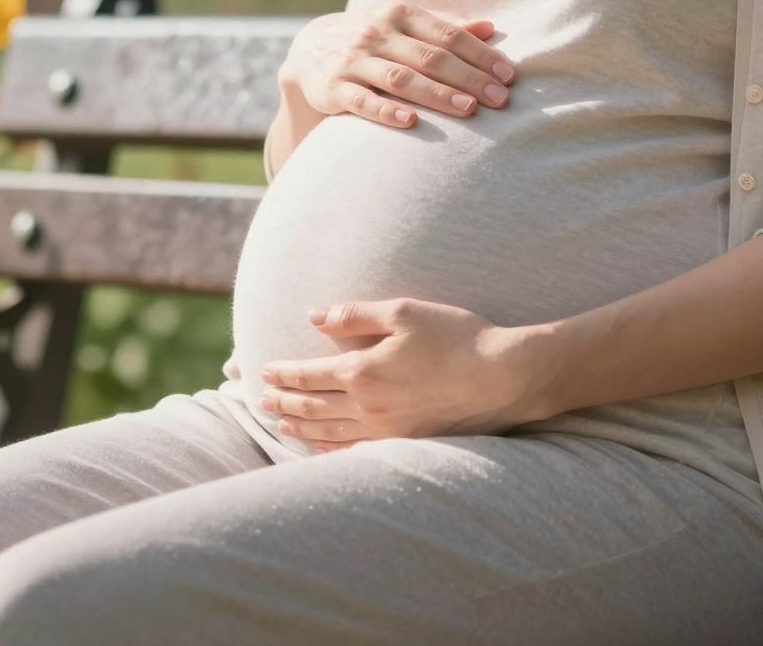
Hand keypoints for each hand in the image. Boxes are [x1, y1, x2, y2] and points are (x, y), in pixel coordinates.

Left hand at [257, 298, 553, 449]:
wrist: (501, 378)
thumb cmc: (456, 337)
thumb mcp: (404, 312)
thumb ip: (355, 315)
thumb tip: (314, 316)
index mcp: (362, 371)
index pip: (308, 375)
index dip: (283, 373)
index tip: (264, 371)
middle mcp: (366, 406)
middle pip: (312, 406)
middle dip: (283, 400)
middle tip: (261, 399)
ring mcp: (385, 429)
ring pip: (328, 430)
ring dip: (299, 425)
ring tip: (280, 421)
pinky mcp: (405, 441)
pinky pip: (354, 449)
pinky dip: (329, 447)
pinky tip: (320, 445)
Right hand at [280, 2, 515, 129]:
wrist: (308, 50)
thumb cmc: (373, 38)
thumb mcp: (403, 23)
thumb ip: (444, 26)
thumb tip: (490, 27)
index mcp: (399, 14)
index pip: (447, 35)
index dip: (480, 54)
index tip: (508, 75)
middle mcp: (376, 33)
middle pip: (430, 57)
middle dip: (468, 78)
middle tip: (500, 98)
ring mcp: (353, 60)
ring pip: (400, 78)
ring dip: (436, 94)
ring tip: (468, 109)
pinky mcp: (333, 88)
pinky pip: (362, 101)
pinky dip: (386, 111)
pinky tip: (411, 122)